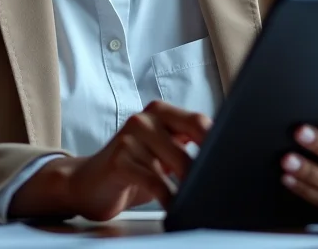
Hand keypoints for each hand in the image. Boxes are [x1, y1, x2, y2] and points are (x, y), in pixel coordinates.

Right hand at [10, 100, 210, 220]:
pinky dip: (169, 196)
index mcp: (159, 112)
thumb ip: (186, 144)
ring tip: (198, 197)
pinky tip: (174, 205)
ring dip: (192, 184)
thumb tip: (223, 150)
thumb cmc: (130, 168)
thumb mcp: (161, 152)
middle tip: (217, 183)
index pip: (198, 121)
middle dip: (208, 163)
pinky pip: (155, 180)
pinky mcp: (119, 159)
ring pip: (177, 161)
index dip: (218, 141)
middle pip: (192, 137)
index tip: (232, 160)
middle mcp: (145, 119)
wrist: (85, 184)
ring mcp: (130, 137)